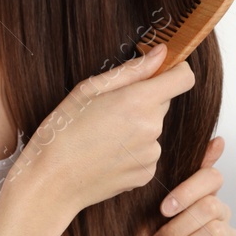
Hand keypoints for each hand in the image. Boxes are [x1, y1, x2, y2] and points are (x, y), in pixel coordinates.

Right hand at [4, 44, 195, 217]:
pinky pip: (147, 152)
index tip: (161, 73)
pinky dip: (133, 151)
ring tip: (103, 137)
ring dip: (137, 127)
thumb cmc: (62, 132)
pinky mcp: (147, 174)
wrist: (52, 182)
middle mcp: (151, 128)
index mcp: (138, 101)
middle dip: (143, 101)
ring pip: (153, 129)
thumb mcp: (88, 90)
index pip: (184, 78)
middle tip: (109, 111)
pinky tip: (107, 155)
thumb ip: (132, 70)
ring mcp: (151, 154)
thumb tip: (161, 53)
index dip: (175, 71)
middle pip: (163, 103)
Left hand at [130, 135, 235, 235]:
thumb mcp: (148, 208)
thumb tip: (218, 141)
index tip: (163, 209)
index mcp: (197, 196)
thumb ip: (176, 175)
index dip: (188, 190)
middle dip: (178, 226)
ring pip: (215, 229)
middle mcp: (215, 214)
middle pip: (212, 205)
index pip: (212, 177)